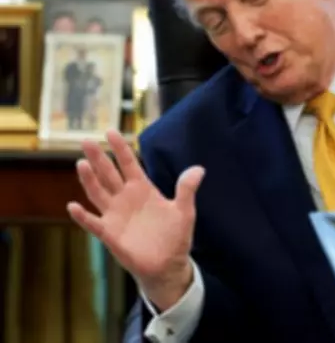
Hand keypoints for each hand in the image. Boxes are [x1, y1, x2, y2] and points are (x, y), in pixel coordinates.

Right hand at [67, 130, 204, 308]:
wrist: (168, 264)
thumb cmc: (176, 236)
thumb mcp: (184, 211)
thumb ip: (186, 189)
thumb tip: (199, 169)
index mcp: (143, 189)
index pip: (129, 164)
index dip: (120, 149)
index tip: (111, 131)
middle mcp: (125, 198)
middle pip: (109, 174)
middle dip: (98, 158)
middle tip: (87, 140)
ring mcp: (115, 215)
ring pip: (98, 193)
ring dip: (89, 180)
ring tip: (81, 163)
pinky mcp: (110, 234)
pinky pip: (93, 223)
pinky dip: (83, 216)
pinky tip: (74, 206)